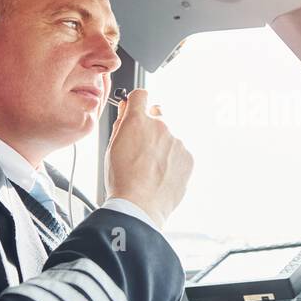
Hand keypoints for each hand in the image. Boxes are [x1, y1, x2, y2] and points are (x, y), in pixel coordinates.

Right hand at [104, 88, 193, 226]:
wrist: (140, 206)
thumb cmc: (123, 180)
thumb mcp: (112, 147)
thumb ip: (122, 123)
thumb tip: (127, 108)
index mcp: (138, 121)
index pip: (141, 94)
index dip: (138, 102)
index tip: (137, 109)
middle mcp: (161, 125)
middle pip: (159, 113)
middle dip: (152, 124)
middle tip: (143, 145)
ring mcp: (177, 141)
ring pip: (171, 135)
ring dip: (163, 144)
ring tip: (151, 167)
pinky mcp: (189, 156)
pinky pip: (181, 151)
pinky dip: (173, 159)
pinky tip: (162, 174)